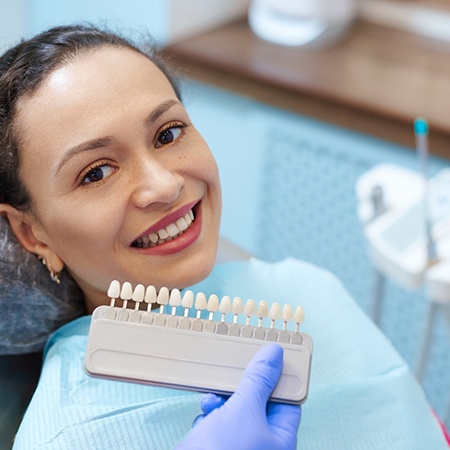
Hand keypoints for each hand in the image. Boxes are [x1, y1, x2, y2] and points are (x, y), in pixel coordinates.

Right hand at [175, 343, 300, 449]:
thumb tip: (275, 353)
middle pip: (257, 402)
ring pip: (235, 410)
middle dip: (242, 389)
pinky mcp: (217, 446)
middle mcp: (262, 444)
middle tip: (233, 373)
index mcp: (280, 440)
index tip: (267, 356)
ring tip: (212, 402)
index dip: (278, 378)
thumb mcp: (243, 410)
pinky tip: (203, 418)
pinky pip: (218, 422)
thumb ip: (259, 380)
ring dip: (221, 401)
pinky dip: (210, 415)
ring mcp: (239, 446)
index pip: (287, 400)